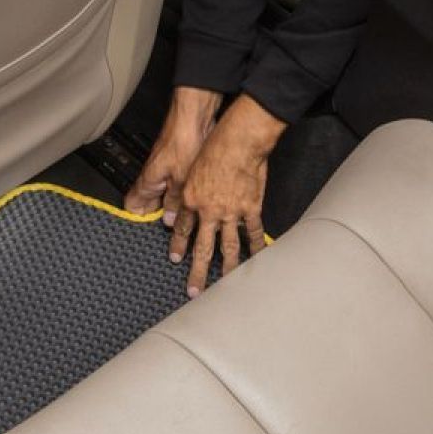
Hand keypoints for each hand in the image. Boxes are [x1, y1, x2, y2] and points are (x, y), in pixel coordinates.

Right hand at [125, 87, 223, 224]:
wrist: (195, 116)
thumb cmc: (184, 140)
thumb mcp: (183, 179)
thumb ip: (175, 201)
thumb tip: (170, 220)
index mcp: (148, 181)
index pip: (132, 205)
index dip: (140, 219)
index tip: (152, 229)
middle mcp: (153, 175)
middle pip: (150, 202)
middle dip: (161, 214)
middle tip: (177, 226)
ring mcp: (165, 169)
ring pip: (165, 193)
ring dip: (175, 204)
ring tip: (190, 215)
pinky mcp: (178, 162)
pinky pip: (176, 183)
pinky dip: (184, 192)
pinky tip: (198, 196)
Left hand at [169, 95, 285, 297]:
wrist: (238, 142)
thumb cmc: (213, 148)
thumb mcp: (191, 170)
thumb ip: (189, 190)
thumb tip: (184, 205)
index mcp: (190, 200)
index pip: (182, 229)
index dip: (178, 245)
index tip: (175, 259)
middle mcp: (208, 211)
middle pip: (201, 247)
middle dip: (197, 271)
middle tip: (194, 291)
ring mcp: (230, 212)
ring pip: (227, 247)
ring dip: (226, 269)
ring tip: (225, 286)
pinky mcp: (250, 209)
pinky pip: (252, 233)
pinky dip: (255, 247)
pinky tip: (257, 260)